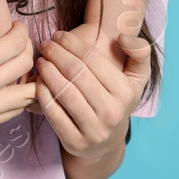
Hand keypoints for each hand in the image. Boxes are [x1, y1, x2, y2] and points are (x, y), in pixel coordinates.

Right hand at [0, 14, 37, 133]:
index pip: (16, 45)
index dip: (21, 32)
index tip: (15, 27)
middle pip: (26, 65)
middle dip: (26, 48)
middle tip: (17, 41)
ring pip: (29, 92)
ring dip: (28, 74)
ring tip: (15, 62)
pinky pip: (17, 109)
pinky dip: (19, 94)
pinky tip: (7, 81)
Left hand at [29, 22, 151, 157]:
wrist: (107, 143)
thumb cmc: (118, 101)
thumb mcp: (136, 79)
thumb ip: (140, 54)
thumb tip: (123, 37)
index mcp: (125, 92)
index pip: (92, 59)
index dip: (71, 43)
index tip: (58, 35)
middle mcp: (111, 113)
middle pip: (76, 73)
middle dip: (56, 54)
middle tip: (45, 45)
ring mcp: (93, 130)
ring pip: (64, 92)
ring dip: (47, 72)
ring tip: (41, 61)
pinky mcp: (74, 142)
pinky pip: (53, 113)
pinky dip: (43, 94)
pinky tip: (39, 82)